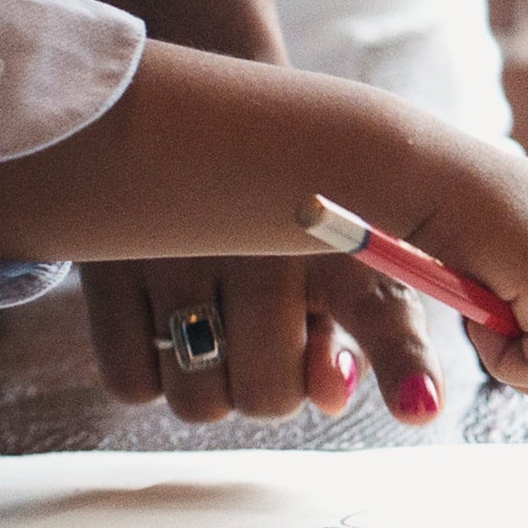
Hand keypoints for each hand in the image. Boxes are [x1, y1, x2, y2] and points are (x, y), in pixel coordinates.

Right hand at [84, 251, 444, 424]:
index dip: (405, 363)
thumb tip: (331, 395)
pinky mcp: (106, 267)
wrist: (190, 121)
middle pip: (270, 396)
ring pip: (199, 401)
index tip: (421, 406)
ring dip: (211, 384)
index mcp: (337, 241)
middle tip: (269, 340)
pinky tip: (165, 316)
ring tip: (219, 322)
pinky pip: (131, 382)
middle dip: (273, 387)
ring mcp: (177, 254)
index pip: (381, 308)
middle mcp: (258, 244)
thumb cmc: (289, 218)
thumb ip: (366, 329)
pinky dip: (149, 369)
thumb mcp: (345, 261)